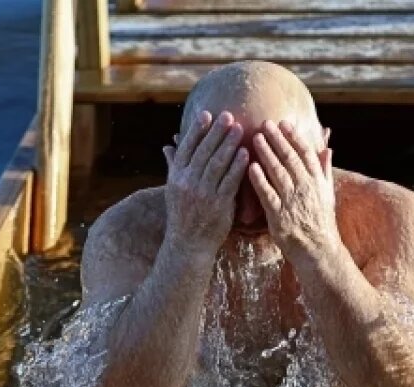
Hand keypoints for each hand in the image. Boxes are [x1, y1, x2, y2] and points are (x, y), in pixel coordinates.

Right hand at [162, 110, 248, 255]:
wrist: (189, 245)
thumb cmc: (183, 214)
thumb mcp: (173, 189)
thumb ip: (173, 166)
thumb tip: (168, 145)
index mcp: (176, 177)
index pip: (186, 148)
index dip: (197, 130)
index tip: (207, 115)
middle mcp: (187, 183)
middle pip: (203, 152)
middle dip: (216, 132)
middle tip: (228, 115)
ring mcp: (203, 194)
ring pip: (217, 164)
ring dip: (229, 144)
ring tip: (239, 128)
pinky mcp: (219, 205)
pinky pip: (230, 181)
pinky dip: (237, 166)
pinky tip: (246, 153)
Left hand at [249, 119, 340, 264]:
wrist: (318, 250)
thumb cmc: (321, 221)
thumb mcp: (328, 193)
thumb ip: (325, 169)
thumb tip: (328, 148)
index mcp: (317, 182)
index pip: (306, 154)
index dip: (295, 137)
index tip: (285, 123)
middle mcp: (305, 188)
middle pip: (290, 159)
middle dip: (277, 139)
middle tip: (265, 123)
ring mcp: (292, 202)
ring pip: (278, 172)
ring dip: (267, 153)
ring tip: (256, 138)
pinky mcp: (279, 216)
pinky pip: (267, 194)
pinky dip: (259, 179)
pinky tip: (250, 166)